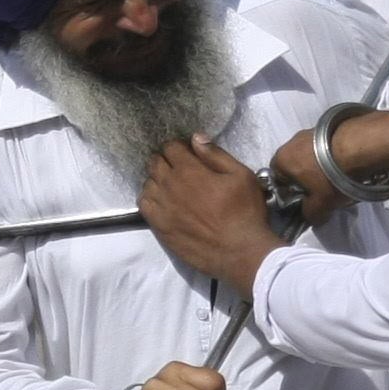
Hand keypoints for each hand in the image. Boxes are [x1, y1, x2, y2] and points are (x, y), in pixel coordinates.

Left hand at [140, 139, 284, 294]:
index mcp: (189, 170)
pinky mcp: (159, 226)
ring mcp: (162, 207)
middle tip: (180, 169)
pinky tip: (162, 202)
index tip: (188, 154)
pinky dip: (150, 198)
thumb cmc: (244, 212)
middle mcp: (170, 185)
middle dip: (166, 160)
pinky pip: (143, 205)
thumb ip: (216, 154)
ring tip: (171, 186)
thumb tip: (196, 138)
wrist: (239, 252)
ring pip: (148, 183)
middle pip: (155, 163)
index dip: (179, 147)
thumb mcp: (241, 176)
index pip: (170, 147)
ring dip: (157, 179)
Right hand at [267, 127, 350, 223]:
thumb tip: (310, 216)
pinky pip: (324, 145)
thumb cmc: (331, 178)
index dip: (290, 192)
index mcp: (281, 160)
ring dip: (320, 164)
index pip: (277, 179)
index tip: (304, 199)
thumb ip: (310, 214)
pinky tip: (345, 163)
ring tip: (336, 176)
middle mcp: (291, 142)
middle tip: (321, 189)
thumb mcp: (320, 205)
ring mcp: (309, 131)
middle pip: (294, 165)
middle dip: (306, 177)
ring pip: (310, 154)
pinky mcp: (327, 125)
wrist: (359, 147)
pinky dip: (331, 154)